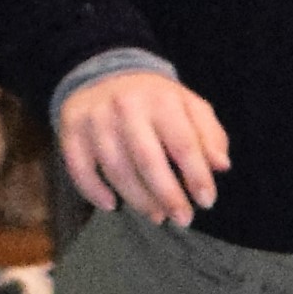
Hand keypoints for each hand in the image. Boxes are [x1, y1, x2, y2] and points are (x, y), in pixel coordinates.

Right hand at [55, 63, 230, 225]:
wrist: (106, 74)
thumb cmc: (156, 101)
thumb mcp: (189, 107)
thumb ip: (209, 135)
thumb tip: (221, 166)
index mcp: (161, 99)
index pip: (183, 143)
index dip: (197, 176)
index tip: (207, 201)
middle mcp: (126, 107)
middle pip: (148, 160)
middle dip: (168, 195)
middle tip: (182, 219)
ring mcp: (96, 119)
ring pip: (116, 169)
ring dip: (138, 199)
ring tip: (156, 216)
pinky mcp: (71, 130)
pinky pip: (80, 169)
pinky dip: (94, 192)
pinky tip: (111, 205)